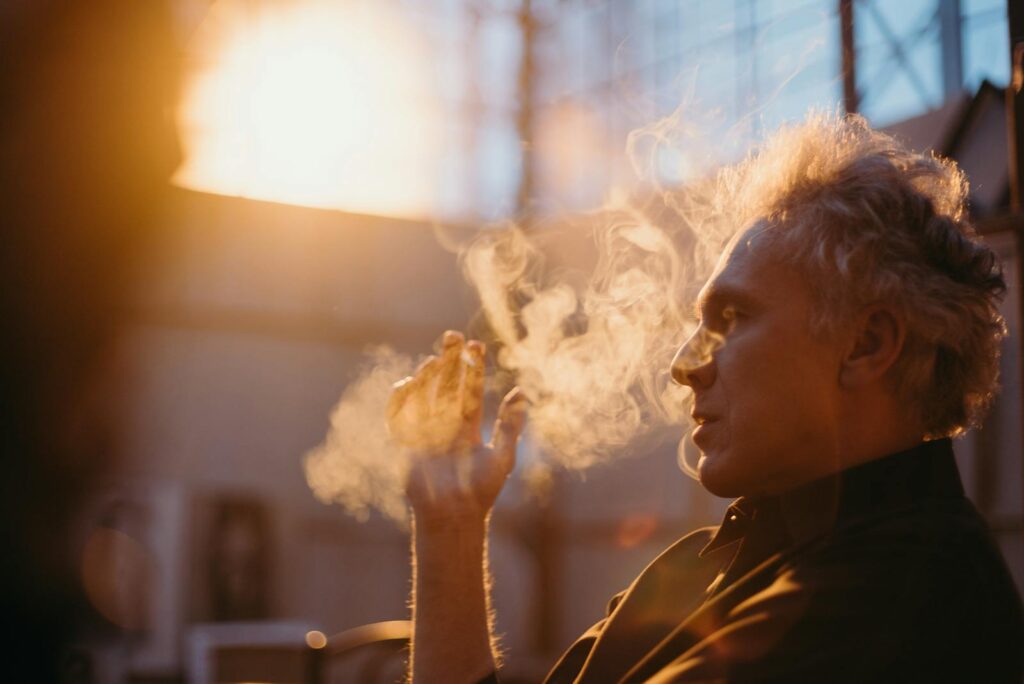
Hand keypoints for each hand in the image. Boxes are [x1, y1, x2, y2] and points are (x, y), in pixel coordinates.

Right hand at [387, 330, 526, 526]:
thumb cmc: (481, 491)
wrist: (454, 517)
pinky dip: (400, 399)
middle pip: (446, 386)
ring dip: (428, 376)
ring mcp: (426, 433)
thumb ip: (510, 425)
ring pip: (424, 396)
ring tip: (436, 358)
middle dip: (449, 361)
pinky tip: (407, 382)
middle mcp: (446, 425)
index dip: (472, 368)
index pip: (469, 390)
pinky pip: (399, 417)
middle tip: (452, 336)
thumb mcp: (502, 456)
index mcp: (467, 427)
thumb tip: (521, 393)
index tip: (476, 345)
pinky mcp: (408, 444)